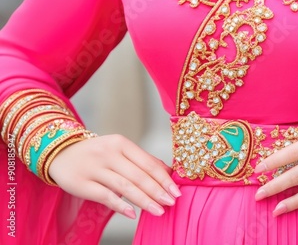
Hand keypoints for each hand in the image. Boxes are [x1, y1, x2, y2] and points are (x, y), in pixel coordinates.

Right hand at [48, 134, 180, 218]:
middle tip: (171, 202)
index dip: (164, 178)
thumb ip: (141, 160)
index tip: (177, 191)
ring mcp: (94, 168)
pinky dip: (120, 205)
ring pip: (124, 186)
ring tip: (158, 211)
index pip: (147, 162)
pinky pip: (105, 196)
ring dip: (144, 200)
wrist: (60, 153)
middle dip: (157, 190)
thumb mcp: (119, 150)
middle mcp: (108, 153)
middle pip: (138, 175)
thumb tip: (168, 173)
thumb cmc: (97, 154)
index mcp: (121, 143)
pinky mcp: (81, 183)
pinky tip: (133, 213)